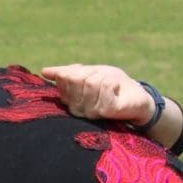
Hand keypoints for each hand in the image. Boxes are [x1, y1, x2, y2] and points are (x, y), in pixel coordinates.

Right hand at [37, 64, 153, 122]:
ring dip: (106, 77)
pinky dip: (112, 81)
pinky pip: (104, 86)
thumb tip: (44, 71)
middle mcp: (75, 109)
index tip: (93, 76)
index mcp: (69, 100)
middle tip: (105, 81)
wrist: (138, 99)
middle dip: (94, 73)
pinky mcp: (106, 111)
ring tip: (112, 86)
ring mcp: (90, 112)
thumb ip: (68, 73)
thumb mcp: (90, 74)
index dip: (82, 70)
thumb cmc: (114, 86)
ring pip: (91, 81)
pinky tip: (116, 89)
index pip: (65, 76)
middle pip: (77, 78)